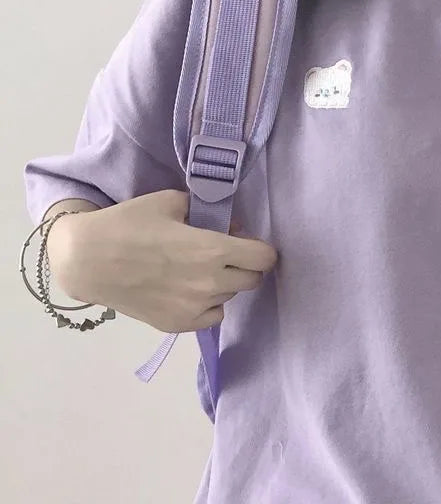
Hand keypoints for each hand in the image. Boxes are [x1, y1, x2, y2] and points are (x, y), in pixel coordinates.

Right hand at [51, 189, 278, 333]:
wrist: (87, 259)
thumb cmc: (130, 223)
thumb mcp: (174, 202)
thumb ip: (209, 213)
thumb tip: (231, 226)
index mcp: (213, 250)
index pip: (265, 258)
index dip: (261, 248)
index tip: (249, 243)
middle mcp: (210, 284)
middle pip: (252, 279)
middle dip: (245, 265)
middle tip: (224, 254)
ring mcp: (193, 308)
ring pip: (230, 297)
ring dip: (224, 284)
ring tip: (198, 270)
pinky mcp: (177, 325)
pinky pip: (212, 316)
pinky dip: (208, 304)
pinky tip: (189, 290)